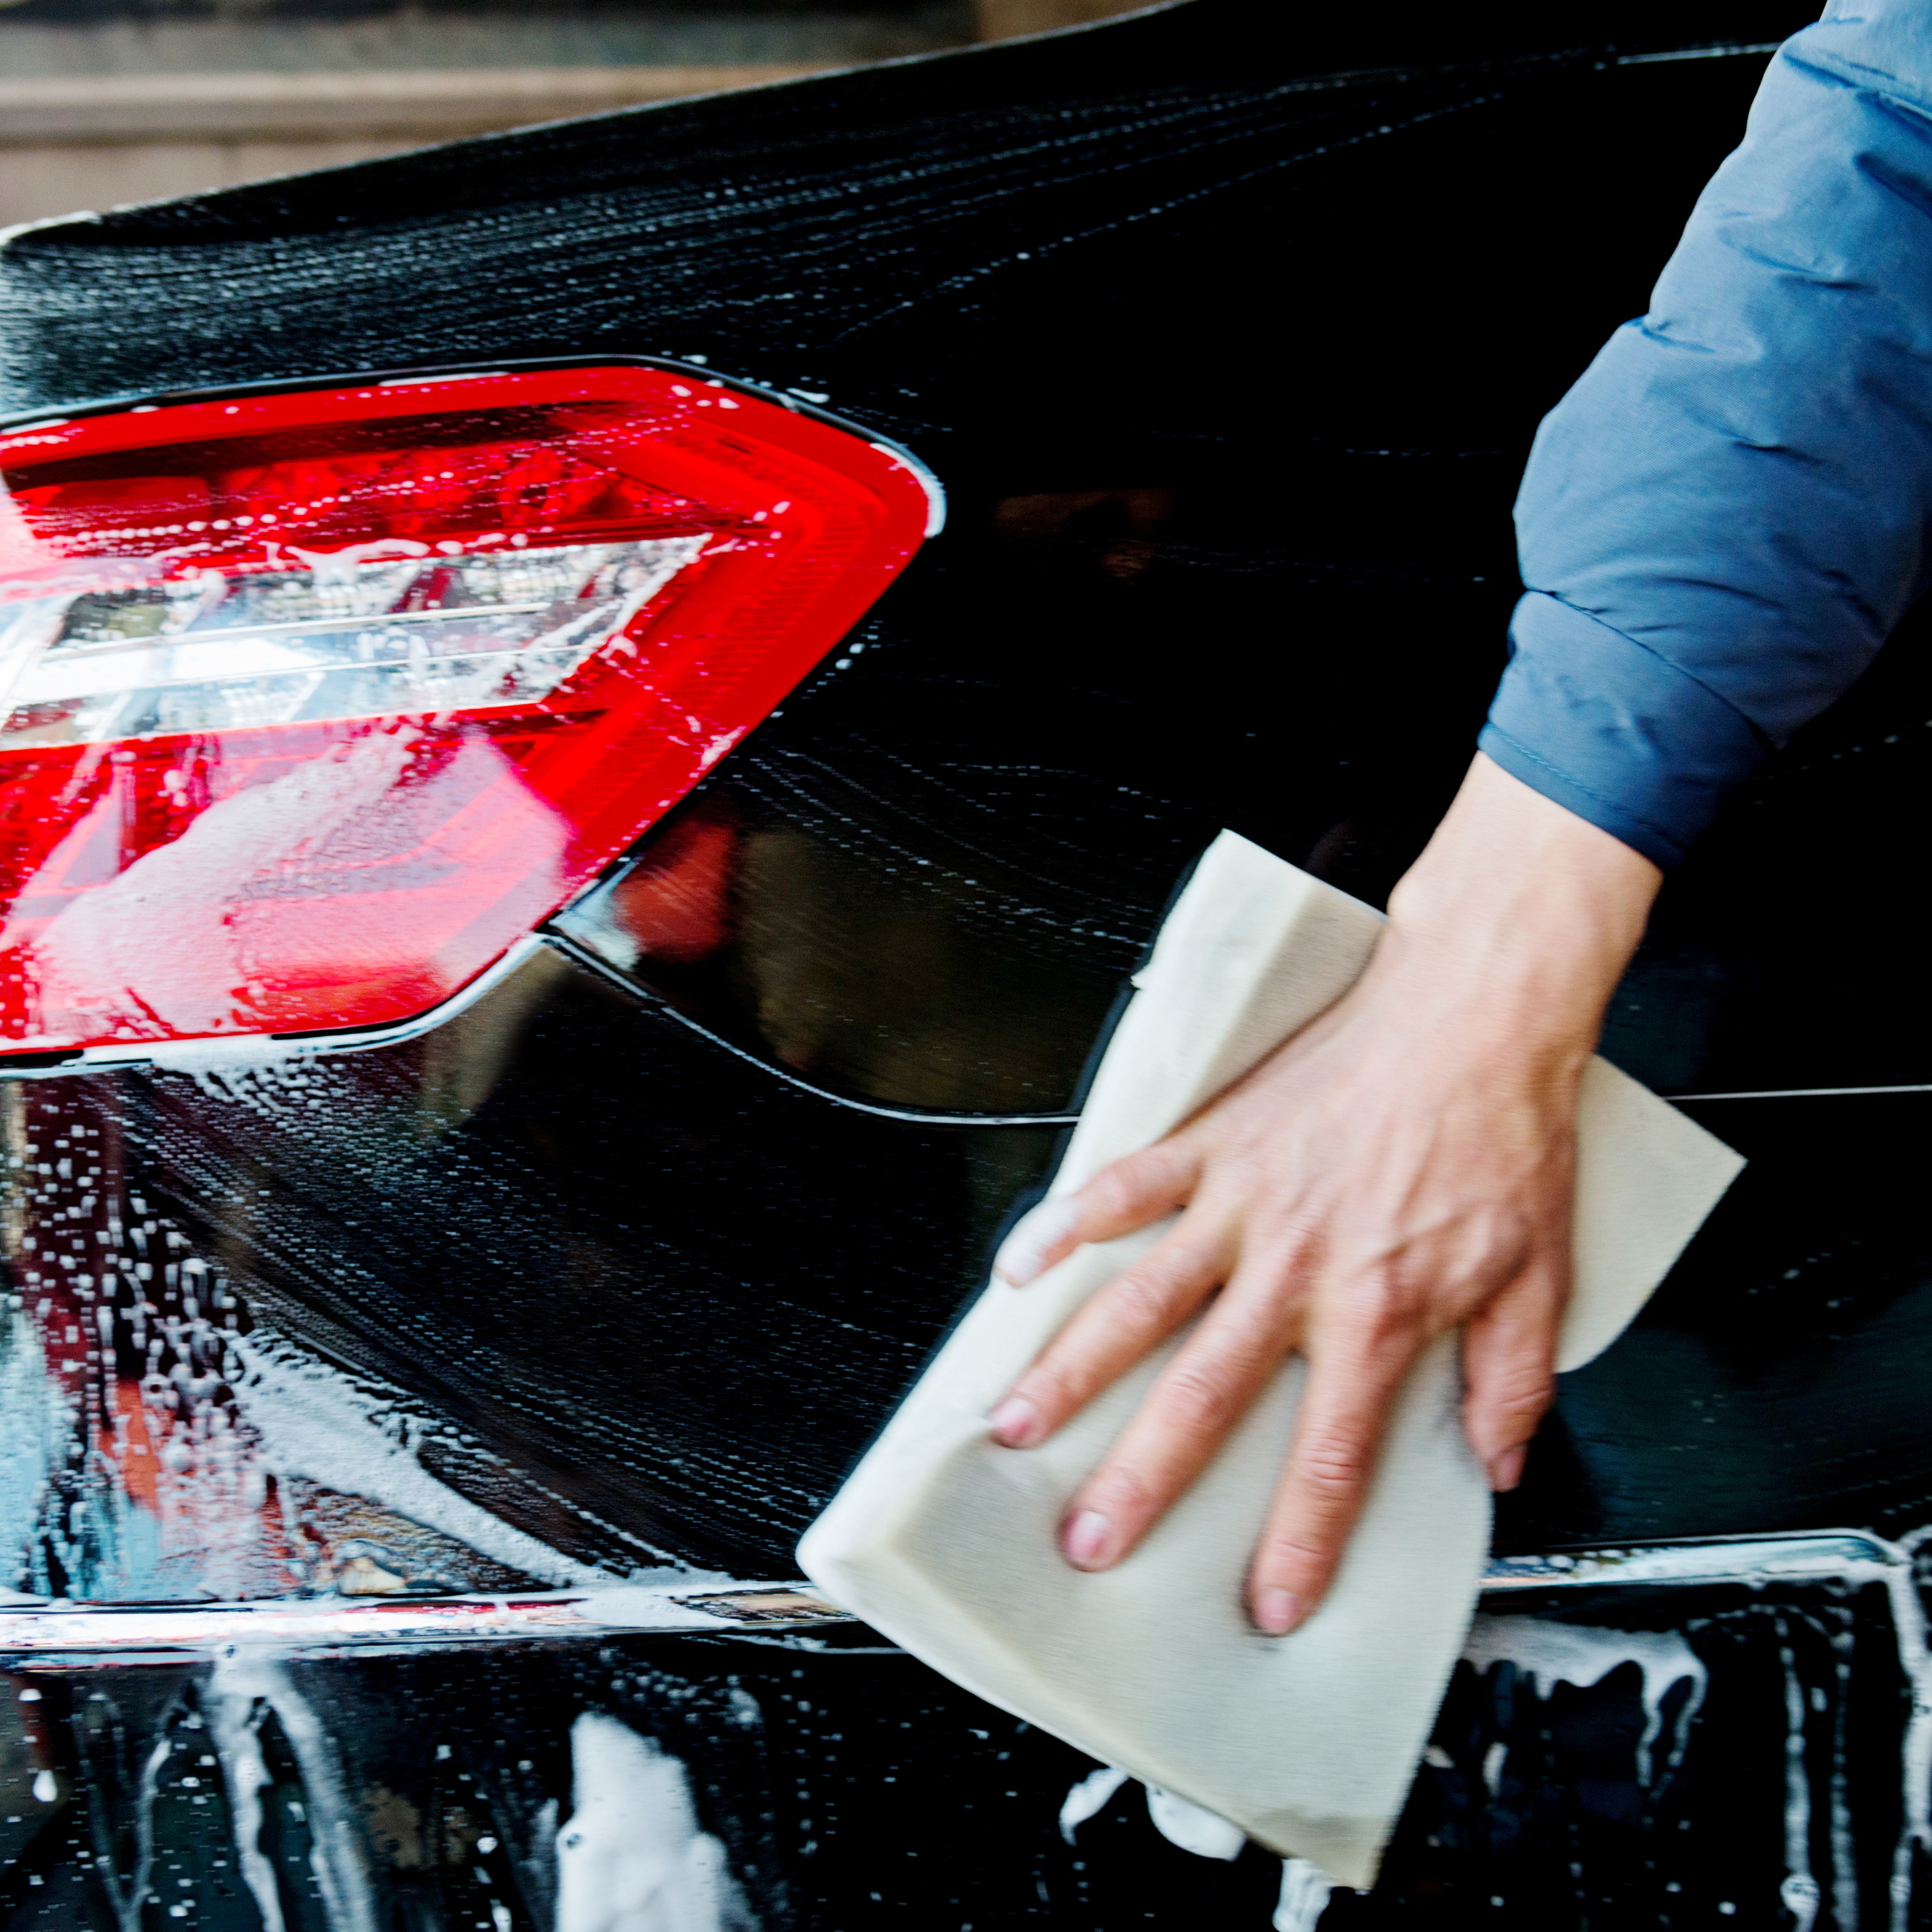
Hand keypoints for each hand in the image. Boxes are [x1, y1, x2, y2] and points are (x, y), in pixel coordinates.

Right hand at [987, 755, 1660, 1633]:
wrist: (1473, 1016)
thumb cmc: (1503, 1135)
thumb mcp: (1540, 1274)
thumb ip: (1513, 1379)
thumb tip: (1498, 1464)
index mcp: (1379, 1310)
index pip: (1331, 1452)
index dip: (1299, 1539)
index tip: (1267, 1606)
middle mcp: (1297, 1269)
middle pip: (1203, 1395)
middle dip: (1141, 1480)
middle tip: (1089, 1542)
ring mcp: (1243, 1203)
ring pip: (1139, 1300)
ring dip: (1071, 1370)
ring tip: (1014, 1426)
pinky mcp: (1213, 1142)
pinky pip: (1123, 1186)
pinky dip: (1064, 1224)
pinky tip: (1015, 1268)